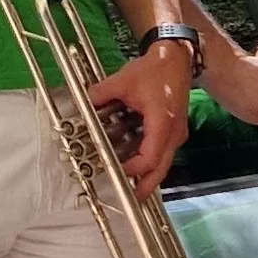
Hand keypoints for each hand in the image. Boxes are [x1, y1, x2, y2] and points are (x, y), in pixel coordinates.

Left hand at [89, 49, 191, 197]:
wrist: (175, 58)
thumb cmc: (153, 69)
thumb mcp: (123, 81)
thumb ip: (100, 94)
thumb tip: (81, 104)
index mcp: (162, 122)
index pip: (149, 157)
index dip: (132, 169)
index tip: (114, 170)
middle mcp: (173, 133)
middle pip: (161, 168)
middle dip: (146, 186)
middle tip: (131, 199)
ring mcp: (176, 133)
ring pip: (164, 162)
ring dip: (147, 174)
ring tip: (131, 186)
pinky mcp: (174, 130)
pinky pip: (163, 152)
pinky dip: (150, 160)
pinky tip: (135, 164)